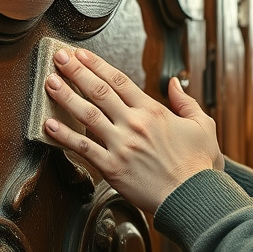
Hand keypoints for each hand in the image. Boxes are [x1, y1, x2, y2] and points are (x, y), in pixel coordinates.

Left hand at [44, 47, 224, 213]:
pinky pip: (83, 149)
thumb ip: (185, 101)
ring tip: (50, 83)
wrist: (193, 198)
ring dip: (66, 96)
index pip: (119, 81)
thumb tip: (174, 83)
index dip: (97, 65)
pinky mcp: (112, 168)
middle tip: (59, 58)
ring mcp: (121, 146)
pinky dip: (65, 136)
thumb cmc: (199, 166)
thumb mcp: (202, 125)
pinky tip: (49, 126)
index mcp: (153, 111)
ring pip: (87, 115)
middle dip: (76, 71)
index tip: (82, 55)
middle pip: (99, 91)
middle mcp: (134, 124)